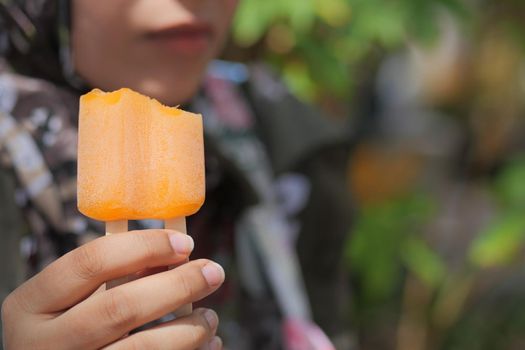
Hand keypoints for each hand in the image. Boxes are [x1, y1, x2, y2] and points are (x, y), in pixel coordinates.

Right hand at [1, 229, 224, 349]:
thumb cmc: (64, 329)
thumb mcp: (69, 300)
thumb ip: (110, 277)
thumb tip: (176, 255)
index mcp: (30, 305)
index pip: (91, 261)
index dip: (144, 247)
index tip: (185, 243)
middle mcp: (42, 344)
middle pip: (121, 307)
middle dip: (178, 285)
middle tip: (214, 272)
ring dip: (189, 330)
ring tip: (210, 317)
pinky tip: (206, 344)